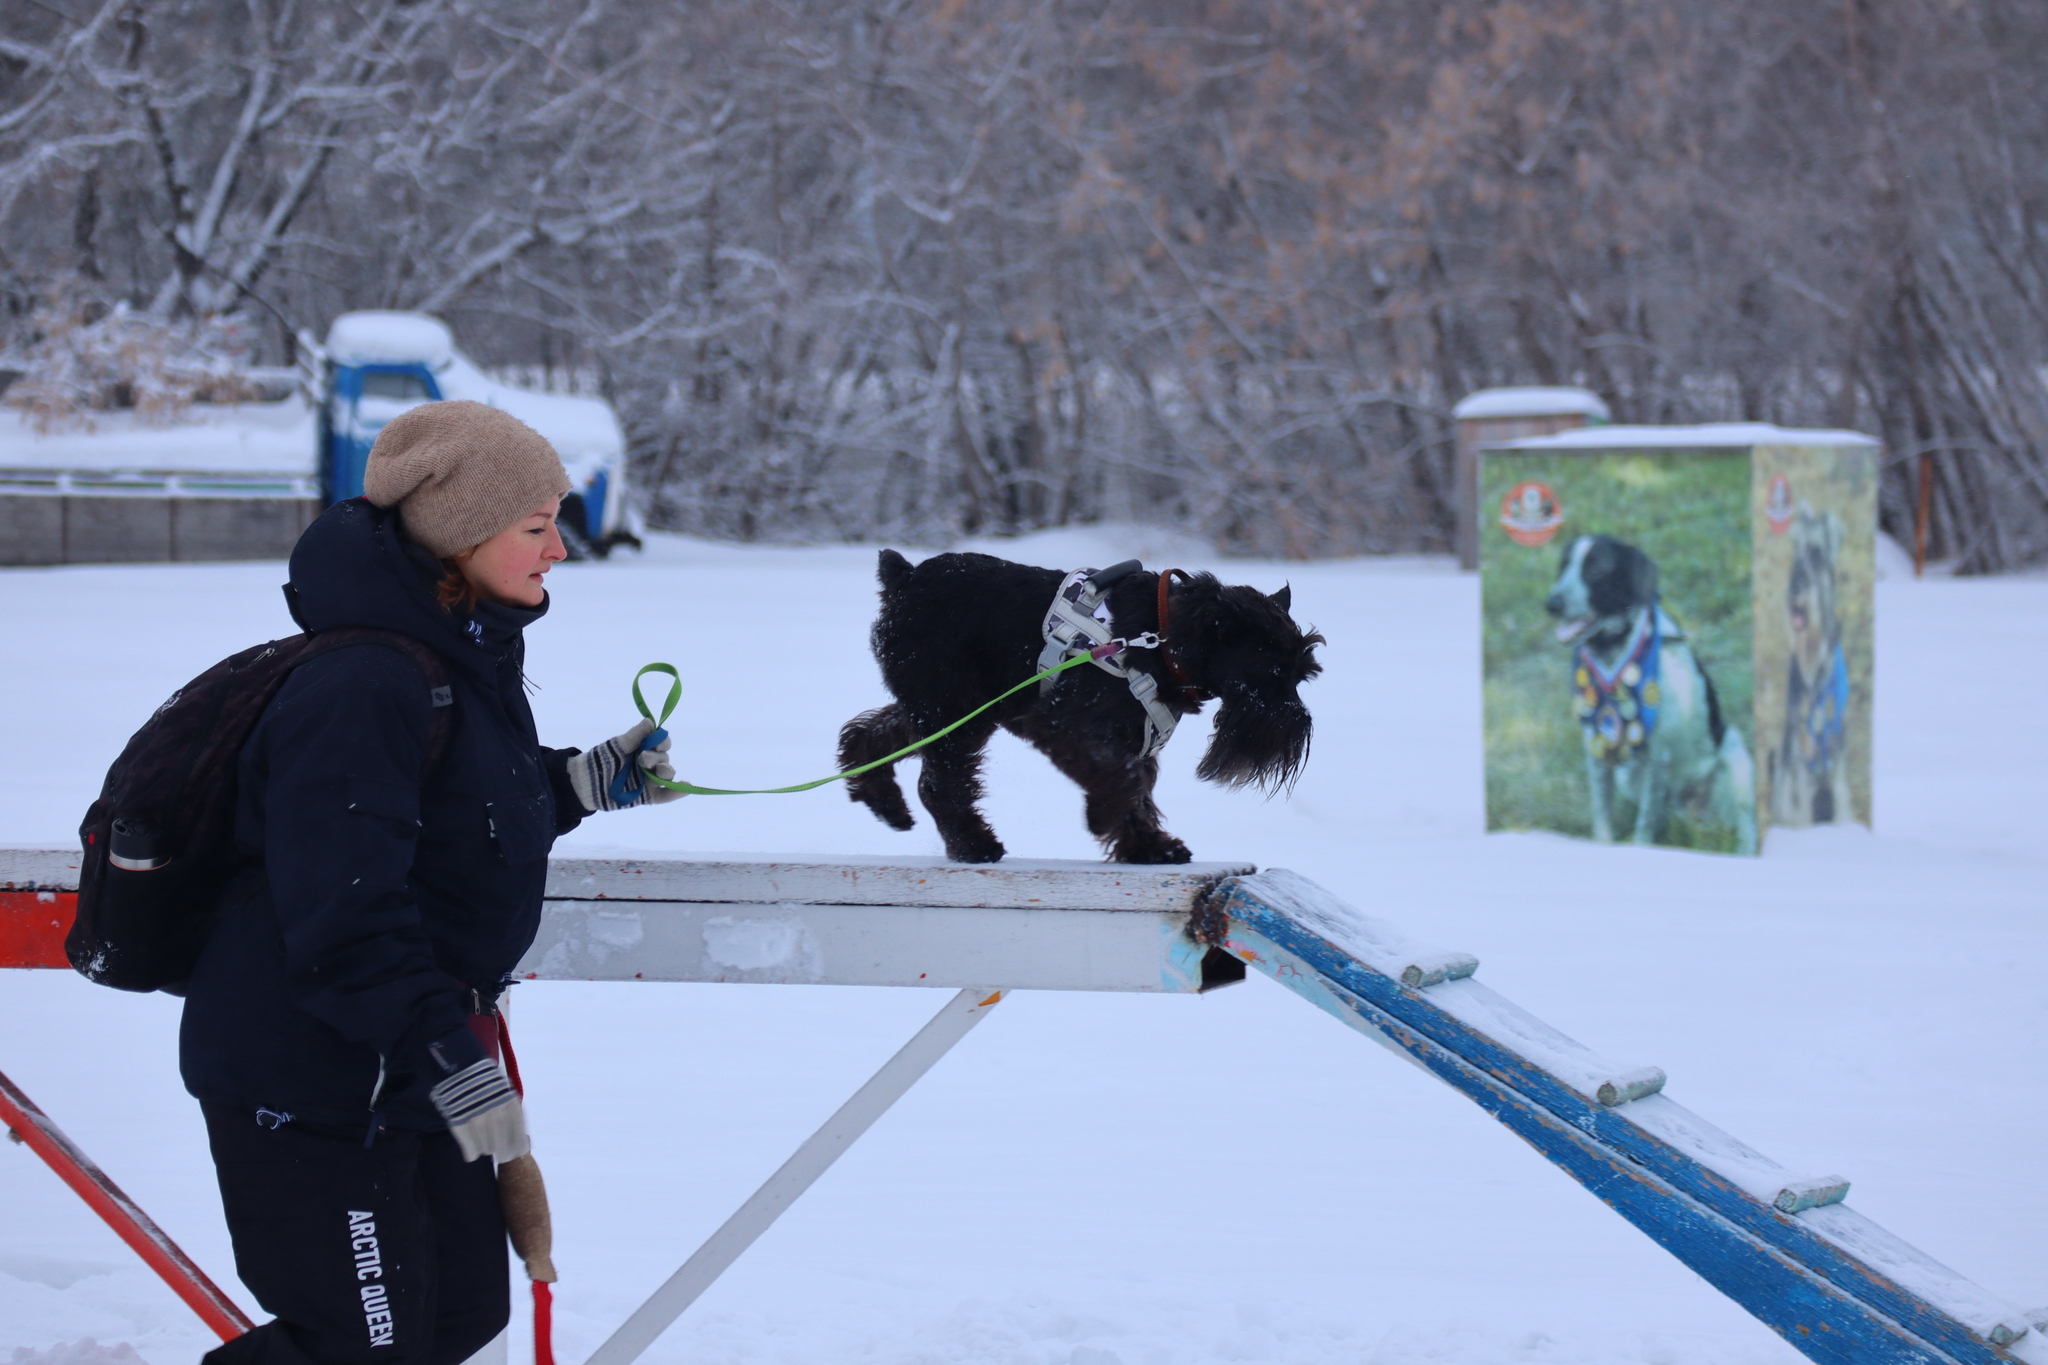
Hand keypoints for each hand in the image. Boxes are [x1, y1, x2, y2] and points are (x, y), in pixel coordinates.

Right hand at [427, 1032, 529, 1163]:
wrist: (459, 1064)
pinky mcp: (460, 1120)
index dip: (517, 1145)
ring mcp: (477, 1116)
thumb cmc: (483, 1080)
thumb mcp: (502, 1090)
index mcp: (509, 1101)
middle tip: (500, 1155)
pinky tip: (471, 1155)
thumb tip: (516, 1137)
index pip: (517, 1132)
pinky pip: (468, 1145)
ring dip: (485, 1150)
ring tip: (483, 1149)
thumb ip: (508, 1110)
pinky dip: (470, 1152)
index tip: (515, 1153)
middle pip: (502, 1142)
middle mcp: (496, 1110)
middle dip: (501, 1151)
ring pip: (485, 1147)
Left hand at [566, 717, 681, 810]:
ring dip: (667, 771)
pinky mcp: (647, 796)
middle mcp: (649, 764)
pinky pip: (665, 795)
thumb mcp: (615, 746)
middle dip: (656, 757)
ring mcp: (649, 780)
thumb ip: (634, 736)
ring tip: (659, 770)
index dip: (662, 741)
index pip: (661, 742)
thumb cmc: (599, 760)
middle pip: (664, 757)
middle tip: (641, 759)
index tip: (656, 741)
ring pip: (667, 775)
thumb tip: (650, 722)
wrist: (584, 783)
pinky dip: (676, 792)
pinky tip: (686, 787)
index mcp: (643, 748)